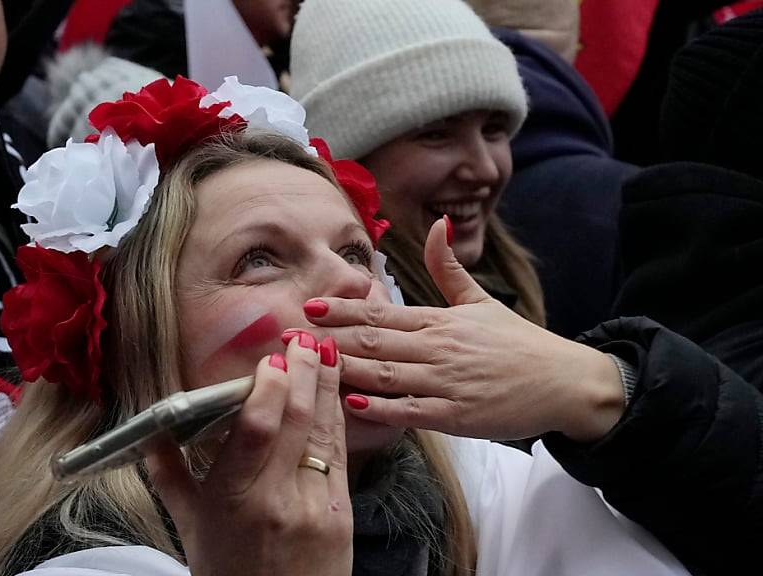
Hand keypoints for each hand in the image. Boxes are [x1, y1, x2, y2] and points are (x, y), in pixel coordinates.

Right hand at [147, 335, 352, 575]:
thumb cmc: (228, 573)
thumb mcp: (189, 527)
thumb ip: (169, 476)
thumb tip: (149, 434)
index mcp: (233, 500)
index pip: (256, 432)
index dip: (268, 389)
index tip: (270, 360)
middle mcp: (277, 499)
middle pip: (296, 421)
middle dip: (303, 372)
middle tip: (303, 338)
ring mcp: (314, 505)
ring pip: (324, 431)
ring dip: (326, 385)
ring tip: (325, 349)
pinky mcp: (341, 511)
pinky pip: (338, 453)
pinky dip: (337, 416)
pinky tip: (335, 390)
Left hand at [298, 218, 623, 442]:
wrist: (565, 382)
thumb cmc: (518, 343)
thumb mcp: (481, 301)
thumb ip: (450, 267)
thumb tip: (439, 223)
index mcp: (438, 321)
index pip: (380, 311)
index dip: (342, 308)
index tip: (310, 305)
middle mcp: (437, 348)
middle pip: (373, 340)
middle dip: (329, 338)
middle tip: (289, 337)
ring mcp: (446, 382)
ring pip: (386, 374)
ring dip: (345, 368)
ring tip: (310, 365)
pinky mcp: (457, 415)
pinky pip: (411, 411)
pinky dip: (381, 407)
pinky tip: (353, 402)